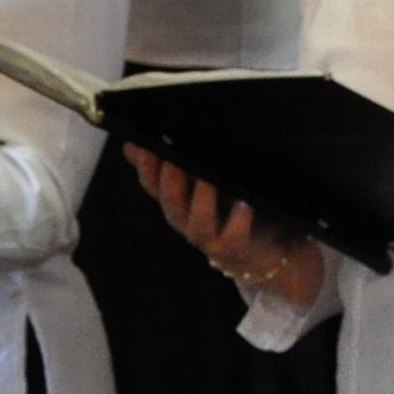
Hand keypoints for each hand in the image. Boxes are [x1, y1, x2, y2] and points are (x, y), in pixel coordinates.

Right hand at [125, 141, 320, 305]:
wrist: (260, 249)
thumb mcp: (201, 182)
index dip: (146, 168)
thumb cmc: (228, 208)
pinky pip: (233, 238)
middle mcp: (186, 221)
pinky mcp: (233, 248)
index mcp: (176, 202)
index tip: (145, 146)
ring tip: (207, 180)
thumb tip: (133, 144)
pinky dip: (238, 222)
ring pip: (197, 222)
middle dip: (170, 181)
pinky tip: (244, 205)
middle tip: (175, 158)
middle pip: (170, 203)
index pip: (153, 185)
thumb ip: (173, 163)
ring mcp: (208, 238)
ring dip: (201, 200)